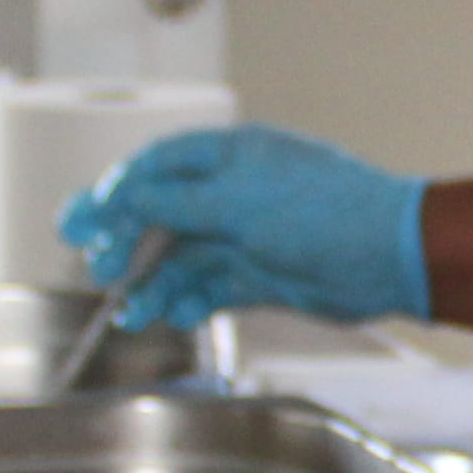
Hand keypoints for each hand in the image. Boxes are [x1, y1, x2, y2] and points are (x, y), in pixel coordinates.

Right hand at [59, 125, 431, 331]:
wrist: (390, 256)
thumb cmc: (322, 212)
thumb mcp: (237, 200)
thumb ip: (174, 202)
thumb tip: (123, 199)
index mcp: (231, 156)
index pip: (157, 166)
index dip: (115, 192)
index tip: (82, 221)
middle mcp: (236, 192)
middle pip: (163, 213)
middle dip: (125, 241)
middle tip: (94, 268)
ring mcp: (249, 235)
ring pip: (184, 257)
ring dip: (153, 282)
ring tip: (130, 312)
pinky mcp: (262, 274)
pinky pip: (211, 286)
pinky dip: (187, 301)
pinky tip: (169, 316)